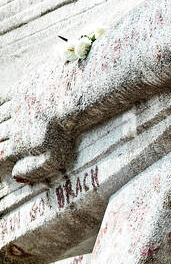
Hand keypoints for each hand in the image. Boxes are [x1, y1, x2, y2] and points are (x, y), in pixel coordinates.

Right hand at [0, 63, 78, 187]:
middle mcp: (14, 127)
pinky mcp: (22, 89)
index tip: (1, 158)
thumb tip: (15, 175)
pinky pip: (3, 98)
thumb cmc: (66, 132)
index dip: (0, 158)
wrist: (70, 99)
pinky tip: (1, 107)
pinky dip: (0, 104)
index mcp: (20, 145)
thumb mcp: (54, 159)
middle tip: (1, 141)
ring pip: (0, 117)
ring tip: (1, 128)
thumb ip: (33, 169)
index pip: (1, 155)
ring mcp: (16, 107)